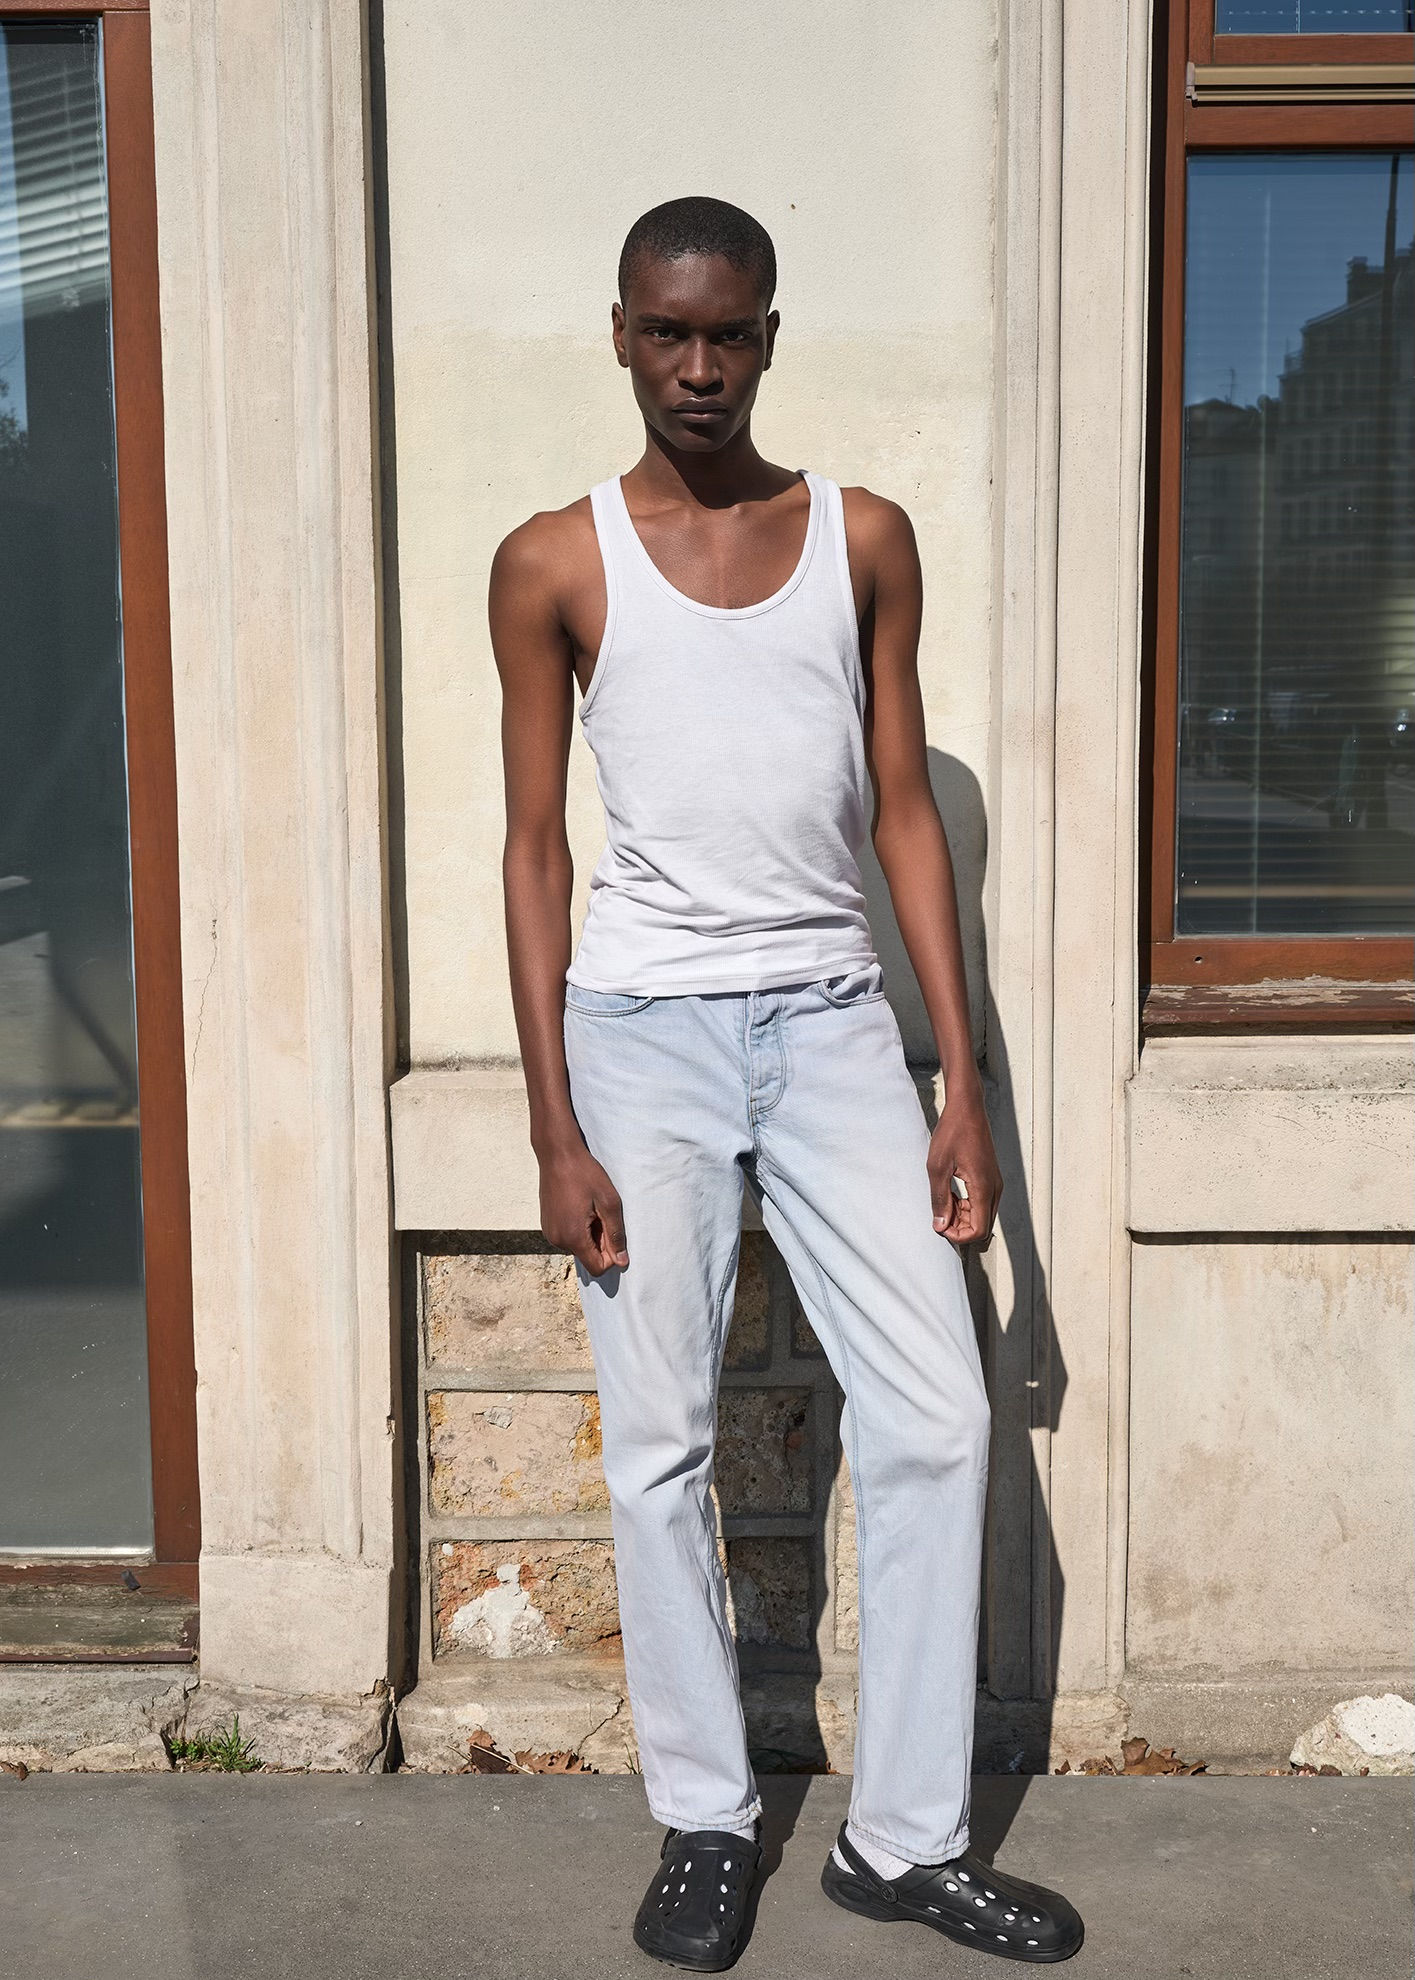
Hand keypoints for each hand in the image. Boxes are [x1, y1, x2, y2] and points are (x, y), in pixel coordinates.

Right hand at [539, 1139, 628, 1275]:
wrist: (557, 1154)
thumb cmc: (585, 1174)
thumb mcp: (609, 1203)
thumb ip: (616, 1235)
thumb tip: (622, 1261)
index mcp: (573, 1237)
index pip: (597, 1268)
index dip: (611, 1256)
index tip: (613, 1231)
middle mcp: (557, 1240)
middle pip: (587, 1256)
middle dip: (599, 1241)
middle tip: (601, 1213)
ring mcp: (550, 1232)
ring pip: (578, 1246)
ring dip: (588, 1233)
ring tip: (589, 1208)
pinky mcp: (547, 1224)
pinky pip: (567, 1236)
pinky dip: (577, 1228)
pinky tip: (579, 1206)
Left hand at [927, 1097, 1001, 1245]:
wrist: (967, 1108)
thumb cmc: (953, 1132)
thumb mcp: (937, 1167)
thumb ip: (939, 1198)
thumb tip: (940, 1225)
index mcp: (983, 1187)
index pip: (979, 1230)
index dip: (959, 1236)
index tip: (941, 1227)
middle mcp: (994, 1188)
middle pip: (983, 1226)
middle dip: (960, 1228)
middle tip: (939, 1216)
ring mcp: (994, 1182)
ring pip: (983, 1215)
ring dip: (963, 1217)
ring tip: (943, 1204)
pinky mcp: (990, 1177)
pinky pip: (982, 1203)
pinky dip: (967, 1206)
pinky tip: (951, 1195)